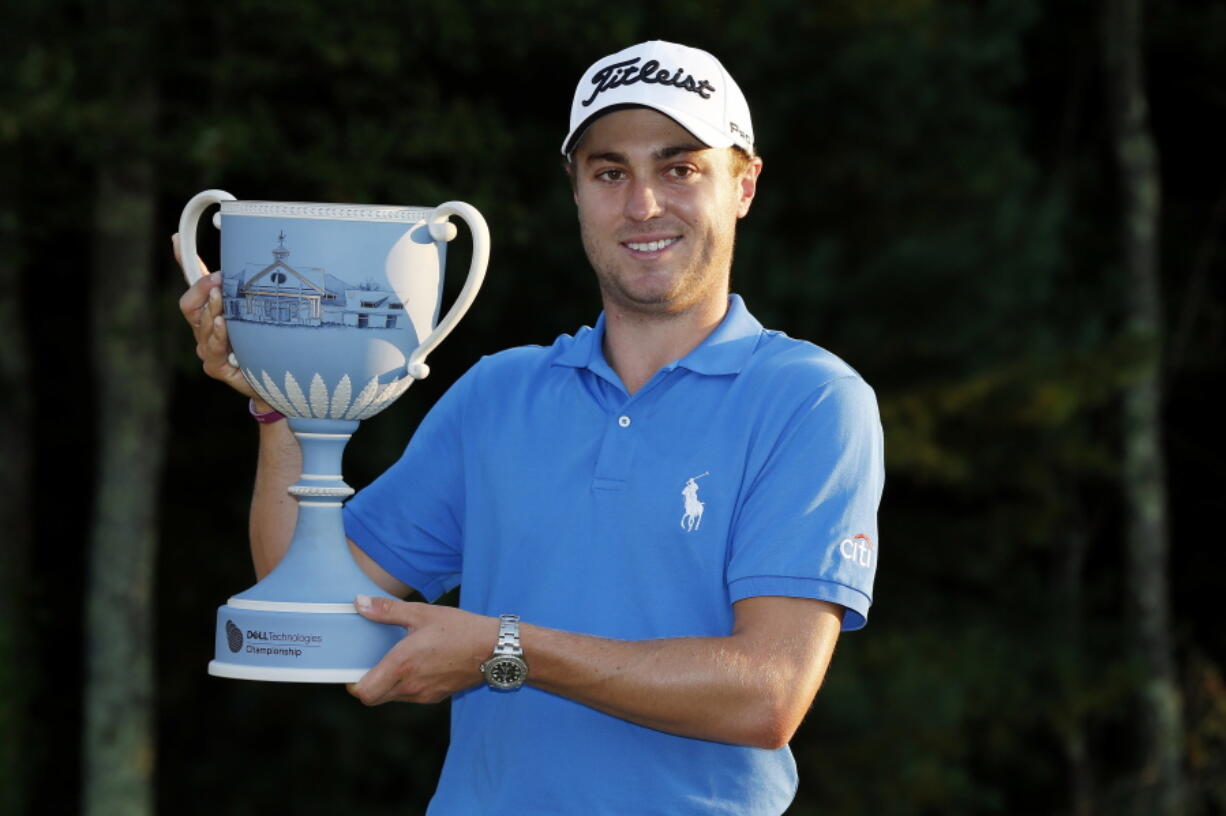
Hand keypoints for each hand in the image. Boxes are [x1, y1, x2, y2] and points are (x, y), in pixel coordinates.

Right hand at [173, 233, 257, 400]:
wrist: (278, 377)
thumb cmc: (268, 341)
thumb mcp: (263, 309)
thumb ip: (256, 288)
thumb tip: (258, 254)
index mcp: (212, 310)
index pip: (194, 283)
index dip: (184, 261)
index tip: (178, 239)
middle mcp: (205, 327)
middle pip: (189, 303)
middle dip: (202, 288)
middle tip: (219, 278)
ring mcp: (208, 347)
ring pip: (200, 324)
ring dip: (212, 308)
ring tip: (221, 297)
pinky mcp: (216, 366)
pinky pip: (212, 348)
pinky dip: (218, 335)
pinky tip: (223, 324)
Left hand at [348, 596, 497, 704]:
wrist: (495, 649)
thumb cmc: (461, 629)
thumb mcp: (422, 613)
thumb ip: (387, 610)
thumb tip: (359, 603)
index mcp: (402, 665)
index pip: (364, 692)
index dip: (353, 685)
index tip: (353, 670)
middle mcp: (411, 685)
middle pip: (375, 697)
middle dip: (369, 684)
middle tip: (371, 663)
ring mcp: (425, 694)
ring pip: (393, 697)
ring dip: (388, 684)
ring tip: (397, 659)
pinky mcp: (437, 696)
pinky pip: (412, 695)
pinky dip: (407, 684)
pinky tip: (419, 664)